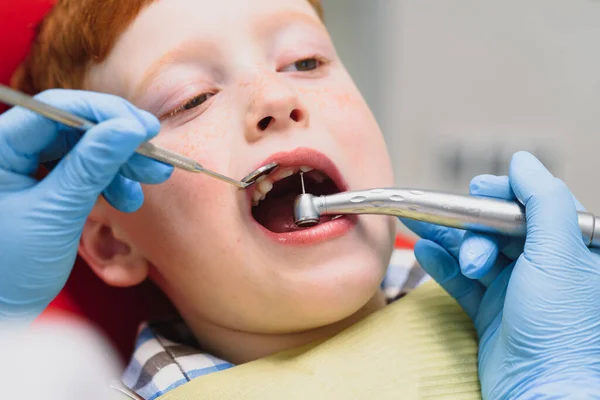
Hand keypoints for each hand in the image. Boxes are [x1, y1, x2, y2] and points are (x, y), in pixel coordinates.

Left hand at [0, 89, 172, 320]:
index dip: (106, 114)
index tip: (145, 128)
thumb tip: (129, 128)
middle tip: (155, 156)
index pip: (56, 111)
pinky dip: (109, 181)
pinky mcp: (41, 186)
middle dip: (119, 142)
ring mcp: (24, 168)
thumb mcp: (56, 213)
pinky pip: (81, 171)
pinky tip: (128, 196)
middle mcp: (8, 151)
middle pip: (74, 127)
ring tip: (150, 179)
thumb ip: (92, 166)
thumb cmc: (9, 270)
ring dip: (120, 163)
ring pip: (82, 148)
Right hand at [403, 152, 599, 398]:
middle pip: (499, 226)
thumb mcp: (559, 254)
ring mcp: (516, 288)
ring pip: (476, 250)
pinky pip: (462, 279)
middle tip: (473, 248)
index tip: (479, 191)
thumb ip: (543, 200)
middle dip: (476, 229)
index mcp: (572, 247)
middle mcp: (545, 264)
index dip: (504, 193)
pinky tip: (425, 252)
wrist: (542, 391)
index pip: (535, 202)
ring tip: (422, 229)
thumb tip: (523, 162)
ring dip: (450, 241)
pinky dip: (442, 265)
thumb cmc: (561, 329)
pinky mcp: (491, 309)